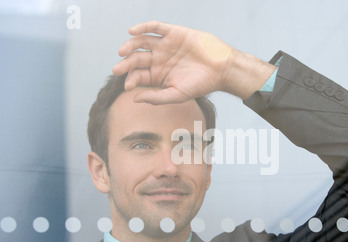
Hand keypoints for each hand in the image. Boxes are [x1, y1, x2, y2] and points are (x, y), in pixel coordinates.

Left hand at [113, 21, 275, 103]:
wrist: (221, 69)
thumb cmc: (200, 84)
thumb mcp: (176, 95)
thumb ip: (156, 97)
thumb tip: (134, 99)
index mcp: (157, 75)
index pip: (138, 76)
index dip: (131, 80)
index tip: (128, 86)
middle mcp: (158, 60)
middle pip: (136, 59)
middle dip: (125, 64)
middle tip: (117, 69)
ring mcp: (165, 45)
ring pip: (141, 42)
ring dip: (130, 45)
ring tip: (123, 51)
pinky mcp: (173, 33)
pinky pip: (155, 27)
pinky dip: (143, 27)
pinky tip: (133, 31)